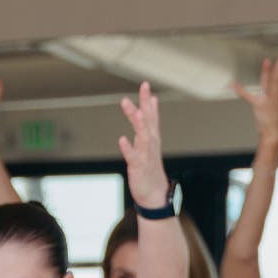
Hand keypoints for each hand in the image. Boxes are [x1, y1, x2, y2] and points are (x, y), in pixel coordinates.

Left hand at [117, 83, 168, 208]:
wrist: (155, 193)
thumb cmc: (150, 166)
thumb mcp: (151, 142)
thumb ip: (150, 122)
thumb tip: (152, 102)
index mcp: (152, 137)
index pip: (151, 115)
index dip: (148, 100)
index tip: (145, 84)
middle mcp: (151, 143)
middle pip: (149, 121)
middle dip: (145, 104)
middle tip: (144, 88)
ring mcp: (145, 154)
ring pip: (143, 135)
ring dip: (138, 122)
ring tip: (133, 108)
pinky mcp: (139, 167)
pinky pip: (133, 156)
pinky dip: (128, 148)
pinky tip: (122, 139)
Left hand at [236, 46, 277, 139]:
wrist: (273, 130)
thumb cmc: (277, 116)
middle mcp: (275, 93)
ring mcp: (267, 98)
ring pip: (269, 82)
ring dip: (267, 71)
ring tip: (267, 61)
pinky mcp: (258, 104)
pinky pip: (247, 96)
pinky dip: (240, 90)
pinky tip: (233, 84)